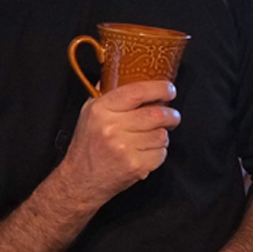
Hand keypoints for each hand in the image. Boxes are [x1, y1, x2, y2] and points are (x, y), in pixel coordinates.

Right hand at [59, 80, 179, 208]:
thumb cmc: (87, 145)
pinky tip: (146, 153)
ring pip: (161, 135)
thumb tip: (122, 71)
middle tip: (171, 116)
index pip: (137, 91)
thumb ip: (106, 93)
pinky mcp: (135, 166)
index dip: (159, 89)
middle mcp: (111, 127)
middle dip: (171, 115)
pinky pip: (161, 154)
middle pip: (156, 114)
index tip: (169, 89)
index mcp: (101, 110)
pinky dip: (158, 153)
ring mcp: (124, 148)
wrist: (81, 180)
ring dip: (162, 136)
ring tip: (151, 138)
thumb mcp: (89, 113)